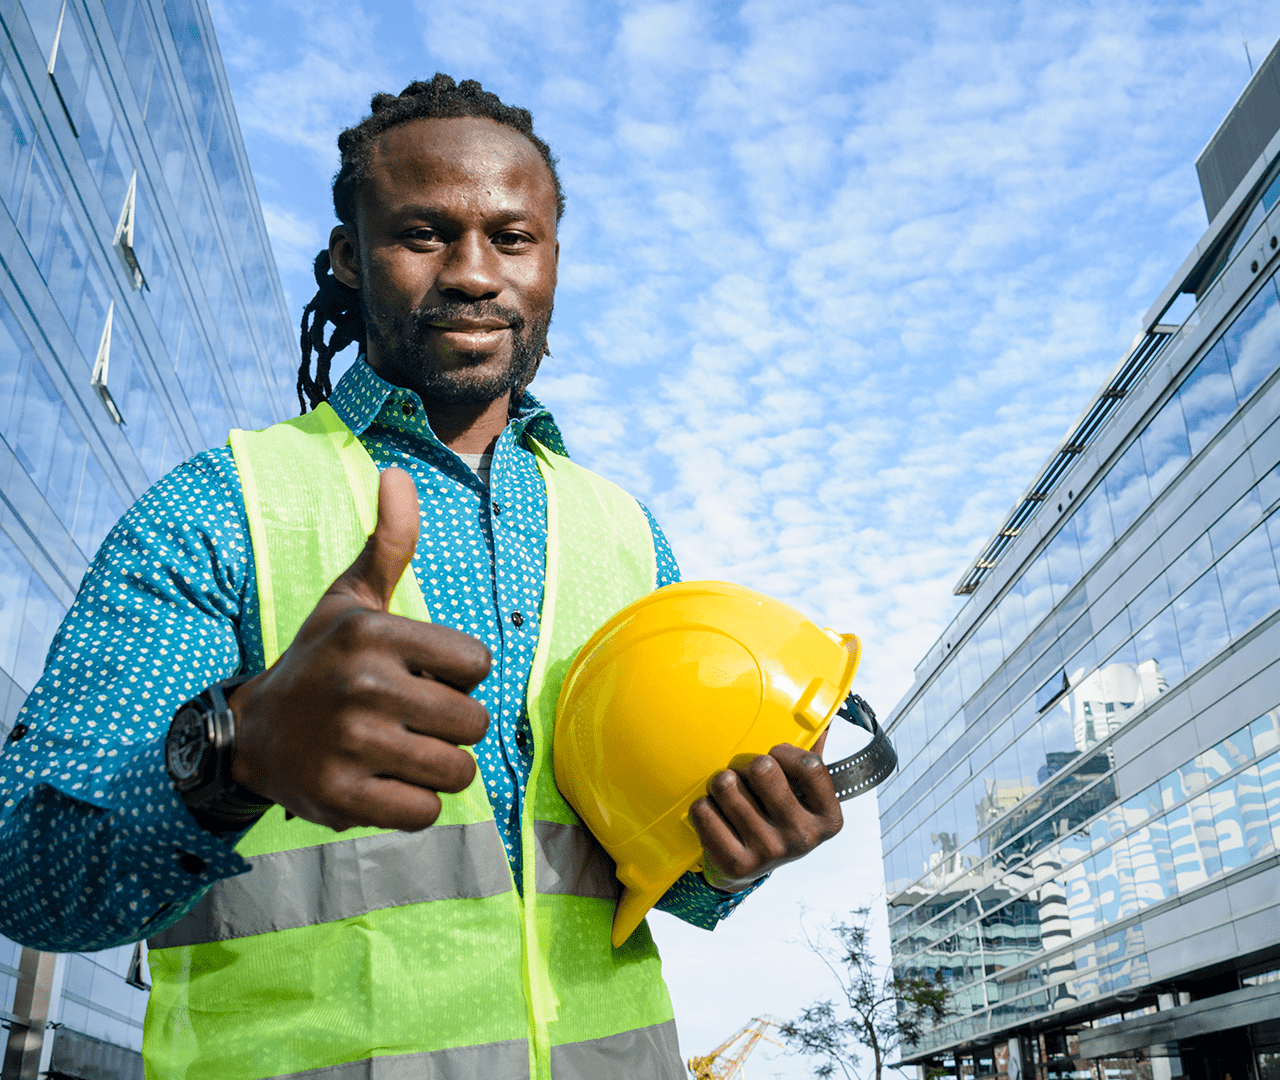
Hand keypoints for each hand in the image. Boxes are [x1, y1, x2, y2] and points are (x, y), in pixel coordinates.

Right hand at [228, 467, 491, 831]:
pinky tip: (383, 782)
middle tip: (411, 719)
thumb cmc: (320, 661)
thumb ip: (388, 543)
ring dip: (438, 768)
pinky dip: (414, 804)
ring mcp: (351, 746)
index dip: (459, 674)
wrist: (253, 734)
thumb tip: (398, 474)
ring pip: (457, 771)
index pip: (478, 662)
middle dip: (452, 726)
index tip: (422, 674)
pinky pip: (426, 812)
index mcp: (372, 633)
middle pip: (473, 722)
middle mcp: (362, 686)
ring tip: (402, 751)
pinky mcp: (342, 799)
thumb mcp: (350, 600)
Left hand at [689, 730, 843, 892]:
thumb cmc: (776, 819)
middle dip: (744, 763)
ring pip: (726, 785)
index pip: (810, 765)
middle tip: (743, 775)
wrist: (748, 869)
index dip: (785, 751)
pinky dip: (703, 806)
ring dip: (720, 783)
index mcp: (828, 818)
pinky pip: (703, 810)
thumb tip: (822, 718)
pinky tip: (715, 814)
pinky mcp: (737, 864)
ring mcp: (770, 853)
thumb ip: (810, 758)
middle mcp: (803, 838)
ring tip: (727, 794)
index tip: (774, 754)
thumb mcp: (802, 795)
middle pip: (762, 768)